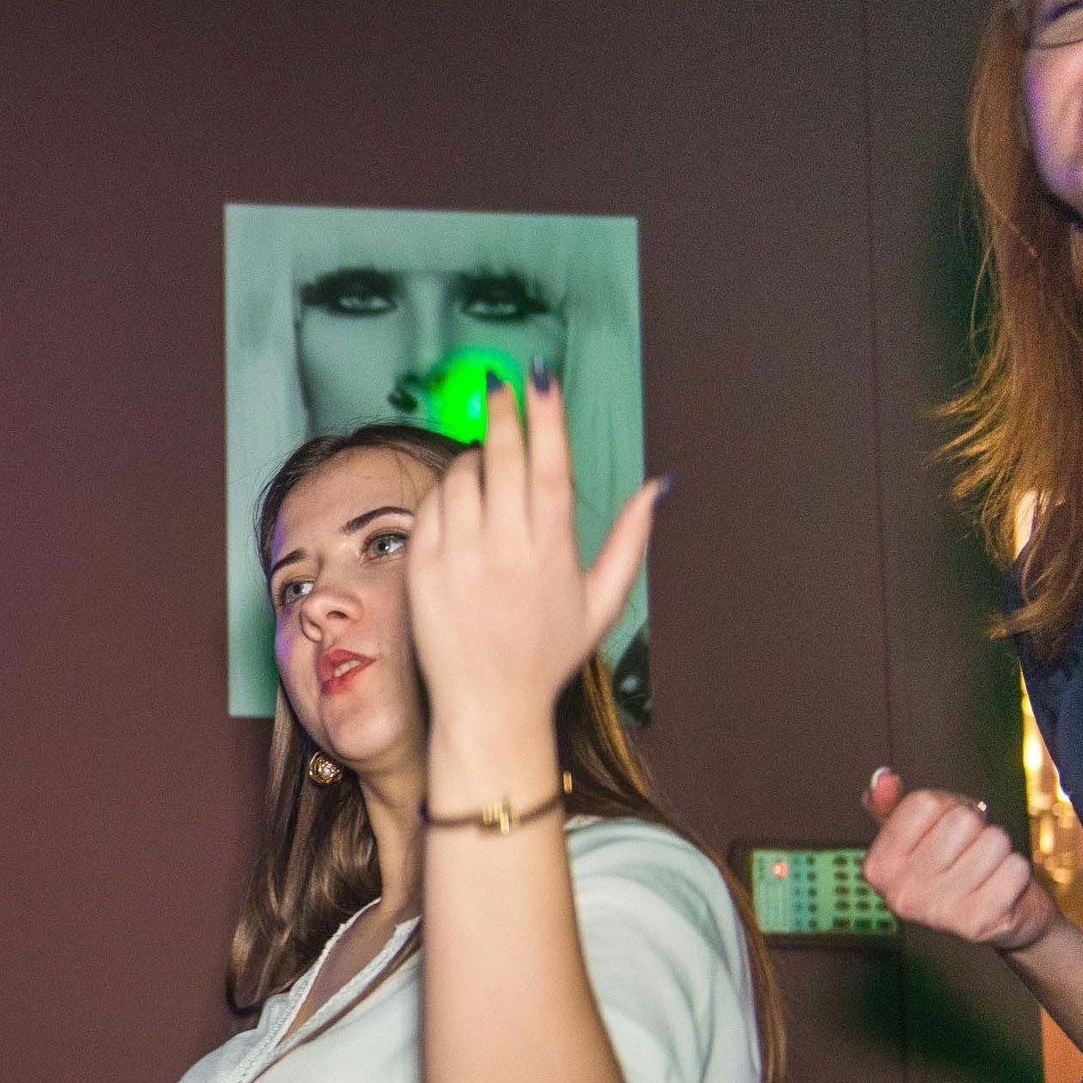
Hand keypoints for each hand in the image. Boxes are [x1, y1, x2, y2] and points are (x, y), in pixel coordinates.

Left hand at [406, 372, 659, 772]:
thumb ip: (631, 539)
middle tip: (502, 385)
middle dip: (503, 414)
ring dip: (474, 457)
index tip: (541, 379)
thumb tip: (659, 485)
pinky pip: (431, 506)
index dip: (547, 417)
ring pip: (462, 477)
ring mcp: (459, 557)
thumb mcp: (603, 602)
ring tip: (485, 465)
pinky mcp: (423, 569)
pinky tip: (458, 499)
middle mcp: (504, 548)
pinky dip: (444, 492)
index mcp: (552, 550)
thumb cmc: (548, 654)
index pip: (551, 465)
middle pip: (503, 458)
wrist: (489, 704)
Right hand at [861, 769, 1056, 950]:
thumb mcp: (915, 836)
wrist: (997, 920)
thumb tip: (882, 776)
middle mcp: (901, 893)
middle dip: (976, 827)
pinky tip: (1001, 888)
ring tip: (986, 870)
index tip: (946, 827)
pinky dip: (1016, 872)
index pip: (925, 803)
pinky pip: (1015, 867)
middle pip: (962, 820)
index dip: (947, 805)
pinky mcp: (979, 923)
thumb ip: (891, 804)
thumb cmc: (953, 866)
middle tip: (970, 850)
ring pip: (994, 841)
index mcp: (878, 867)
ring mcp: (939, 912)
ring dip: (999, 850)